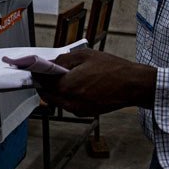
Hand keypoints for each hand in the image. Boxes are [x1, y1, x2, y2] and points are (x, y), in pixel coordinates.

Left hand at [33, 49, 155, 116]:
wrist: (132, 85)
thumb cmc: (113, 69)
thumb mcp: (85, 56)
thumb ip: (63, 60)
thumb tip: (50, 63)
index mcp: (67, 86)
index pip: (42, 82)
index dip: (37, 74)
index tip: (35, 69)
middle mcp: (70, 101)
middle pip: (47, 94)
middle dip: (45, 83)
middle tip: (48, 73)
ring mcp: (77, 109)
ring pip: (57, 101)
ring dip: (56, 90)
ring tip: (65, 77)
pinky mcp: (85, 113)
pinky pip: (69, 105)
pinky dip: (67, 96)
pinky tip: (76, 85)